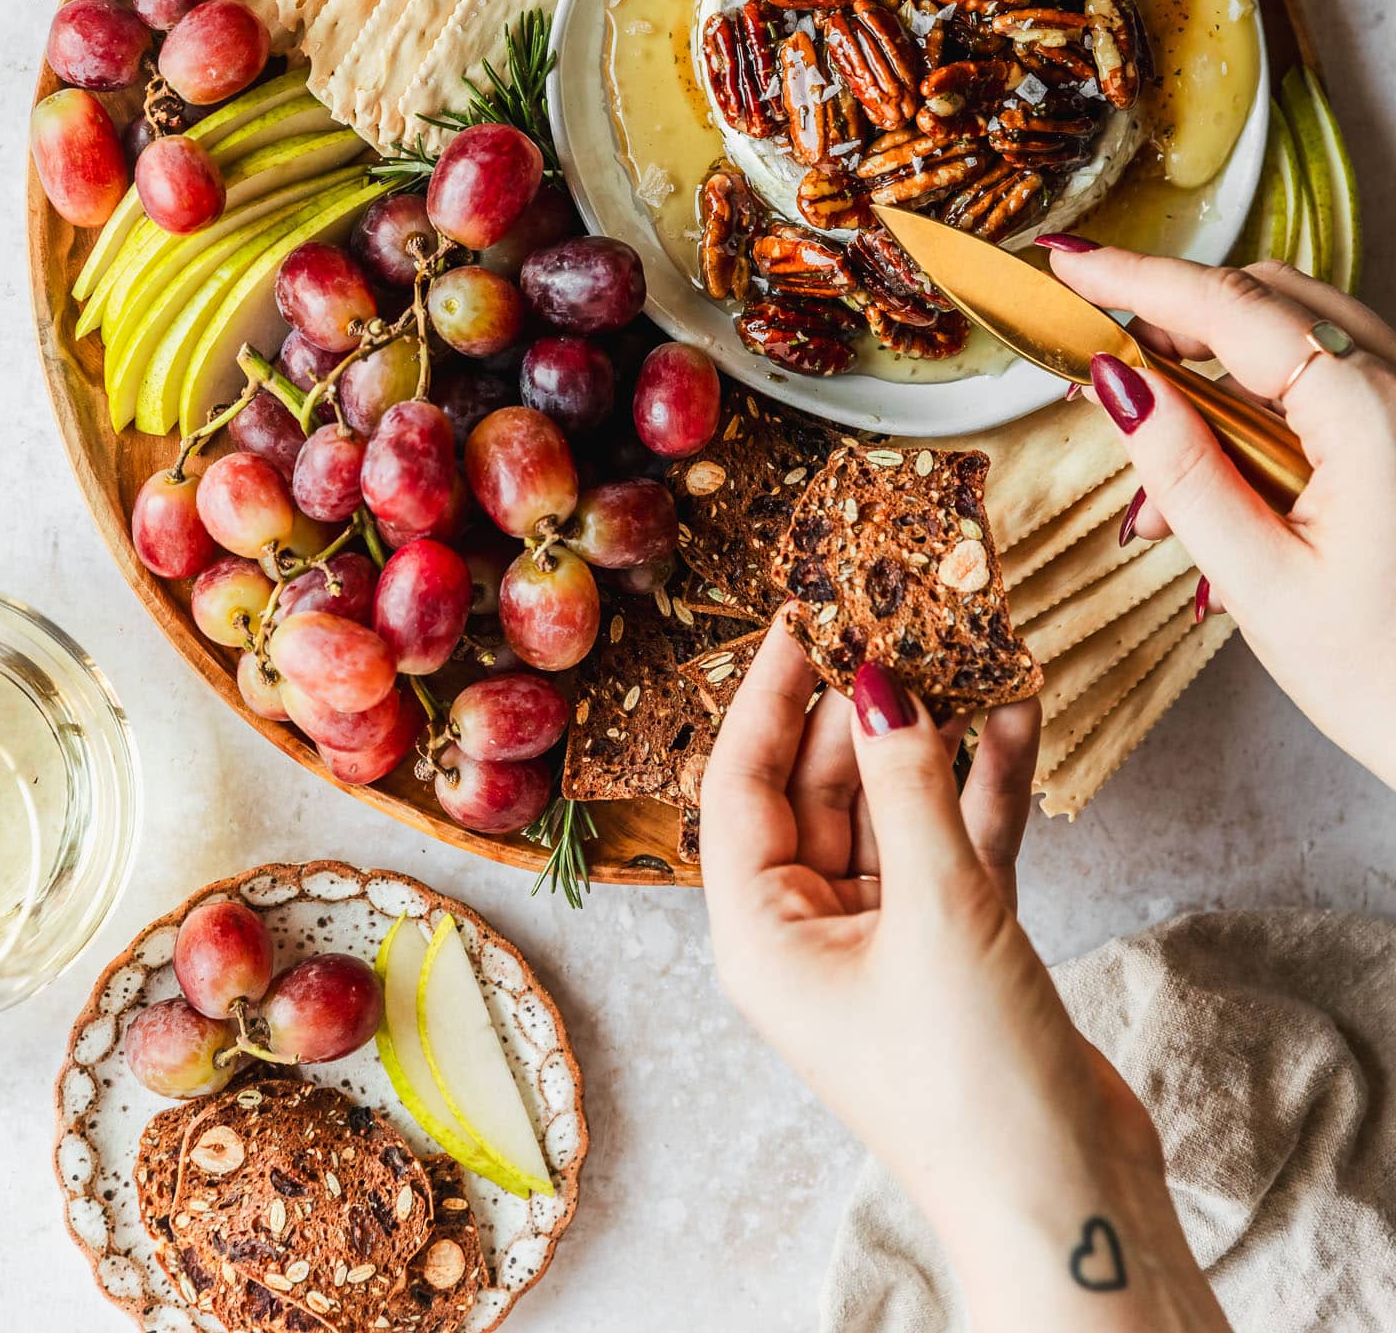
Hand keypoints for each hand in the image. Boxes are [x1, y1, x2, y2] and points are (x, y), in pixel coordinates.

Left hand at [700, 624, 1226, 1330]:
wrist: (1070, 1203)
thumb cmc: (974, 1087)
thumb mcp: (936, 912)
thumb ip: (907, 786)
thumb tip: (877, 680)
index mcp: (760, 936)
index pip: (742, 785)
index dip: (769, 692)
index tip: (802, 612)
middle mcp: (809, 932)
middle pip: (819, 785)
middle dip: (862, 702)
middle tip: (899, 609)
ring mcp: (884, 938)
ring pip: (896, 805)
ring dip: (934, 733)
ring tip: (967, 641)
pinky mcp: (955, 945)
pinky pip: (956, 840)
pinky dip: (985, 783)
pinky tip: (1017, 714)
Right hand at [1043, 244, 1395, 788]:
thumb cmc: (1387, 676)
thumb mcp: (1262, 582)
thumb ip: (1184, 472)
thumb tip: (1115, 382)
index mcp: (1368, 414)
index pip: (1230, 306)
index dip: (1136, 276)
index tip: (1066, 263)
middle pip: (1261, 302)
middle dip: (1167, 327)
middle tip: (1093, 371)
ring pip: (1286, 340)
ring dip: (1205, 378)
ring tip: (1155, 481)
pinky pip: (1315, 384)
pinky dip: (1249, 409)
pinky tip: (1209, 486)